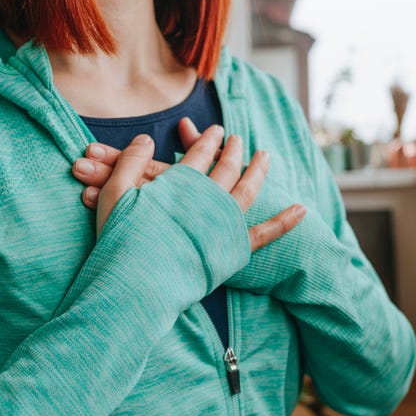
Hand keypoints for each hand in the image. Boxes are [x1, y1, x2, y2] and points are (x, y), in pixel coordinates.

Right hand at [79, 121, 306, 250]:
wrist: (136, 284)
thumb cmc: (120, 240)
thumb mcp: (114, 193)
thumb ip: (131, 160)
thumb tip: (148, 137)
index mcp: (182, 183)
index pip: (200, 155)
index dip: (208, 140)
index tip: (216, 131)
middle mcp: (209, 198)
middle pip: (227, 167)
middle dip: (233, 150)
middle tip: (238, 139)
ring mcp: (224, 224)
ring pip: (248, 190)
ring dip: (259, 171)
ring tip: (265, 156)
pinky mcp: (232, 251)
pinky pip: (264, 233)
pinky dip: (284, 222)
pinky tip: (300, 209)